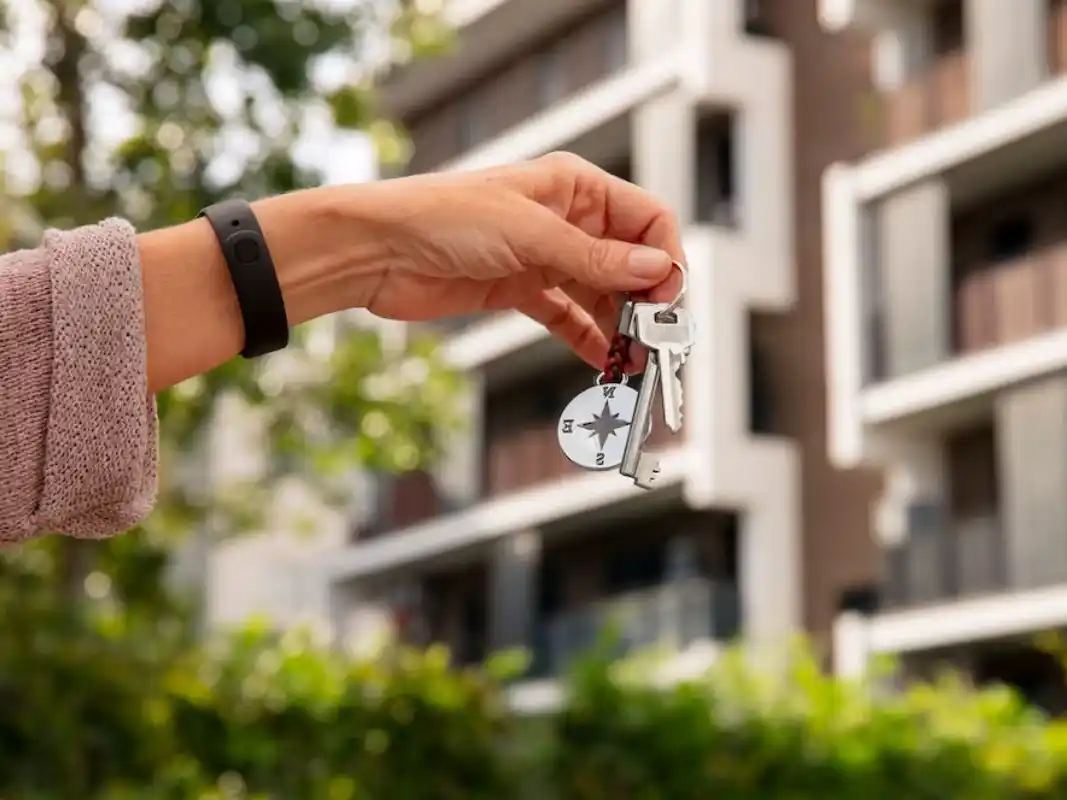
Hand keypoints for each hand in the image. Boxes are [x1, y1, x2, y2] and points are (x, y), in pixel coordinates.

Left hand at [358, 152, 685, 370]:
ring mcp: (545, 257)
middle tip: (658, 340)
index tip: (668, 300)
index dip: (665, 258)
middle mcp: (567, 220)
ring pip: (602, 293)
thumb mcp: (528, 233)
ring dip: (621, 327)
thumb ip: (594, 257)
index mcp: (574, 187)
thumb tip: (655, 269)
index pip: (647, 218)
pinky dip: (589, 339)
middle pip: (629, 260)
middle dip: (648, 300)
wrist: (379, 250)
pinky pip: (569, 316)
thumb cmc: (444, 217)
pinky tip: (604, 363)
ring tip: (635, 363)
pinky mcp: (521, 289)